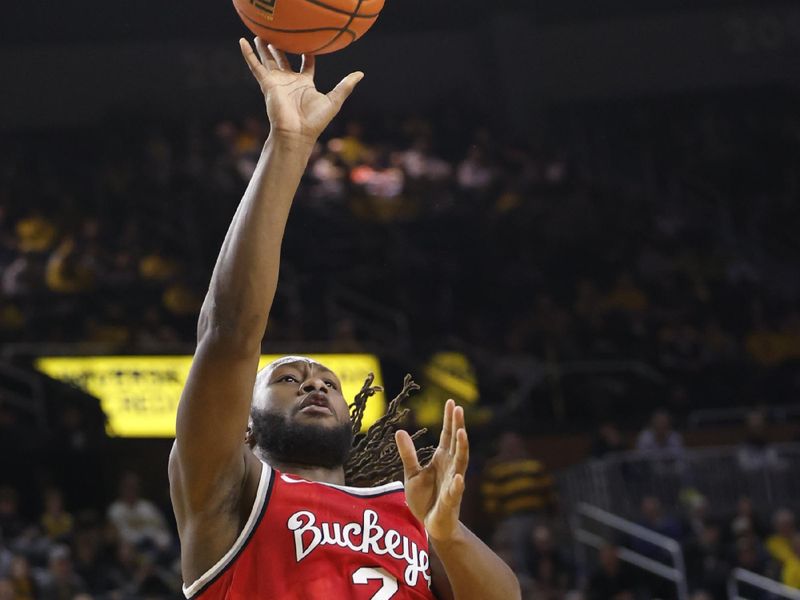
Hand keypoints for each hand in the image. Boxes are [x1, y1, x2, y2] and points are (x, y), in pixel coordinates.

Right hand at [239, 38, 363, 144]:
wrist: (297, 133)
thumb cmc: (315, 120)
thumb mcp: (334, 100)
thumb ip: (346, 86)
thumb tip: (360, 74)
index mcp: (305, 84)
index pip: (306, 64)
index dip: (307, 54)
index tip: (308, 44)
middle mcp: (290, 81)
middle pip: (284, 60)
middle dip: (280, 48)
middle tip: (276, 34)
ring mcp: (277, 82)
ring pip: (268, 60)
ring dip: (263, 48)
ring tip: (259, 34)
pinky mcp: (267, 84)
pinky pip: (255, 66)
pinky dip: (248, 54)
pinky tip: (242, 42)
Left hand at [396, 399, 468, 542]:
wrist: (432, 526)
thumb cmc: (425, 498)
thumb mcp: (411, 474)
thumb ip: (408, 454)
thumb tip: (399, 431)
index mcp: (442, 460)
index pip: (447, 436)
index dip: (449, 420)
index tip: (451, 402)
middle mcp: (451, 468)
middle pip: (456, 444)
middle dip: (457, 427)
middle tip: (458, 409)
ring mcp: (453, 484)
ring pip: (460, 464)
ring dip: (462, 448)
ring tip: (462, 433)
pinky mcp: (450, 502)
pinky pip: (454, 492)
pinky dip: (457, 485)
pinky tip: (459, 477)